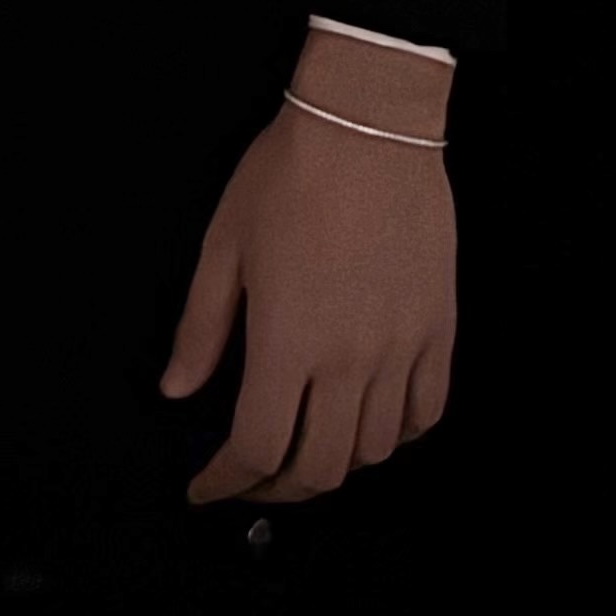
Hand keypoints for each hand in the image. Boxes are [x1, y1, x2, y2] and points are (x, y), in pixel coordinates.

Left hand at [161, 46, 455, 503]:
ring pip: (373, 451)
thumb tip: (177, 387)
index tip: (207, 487)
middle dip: (275, 490)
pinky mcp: (438, 331)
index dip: (226, 482)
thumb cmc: (291, 174)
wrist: (368, 125)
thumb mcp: (223, 246)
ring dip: (334, 466)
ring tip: (304, 451)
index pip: (256, 448)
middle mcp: (348, 360)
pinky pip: (426, 413)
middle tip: (250, 481)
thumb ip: (200, 328)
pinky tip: (369, 425)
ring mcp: (400, 349)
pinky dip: (396, 437)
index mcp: (286, 343)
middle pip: (318, 469)